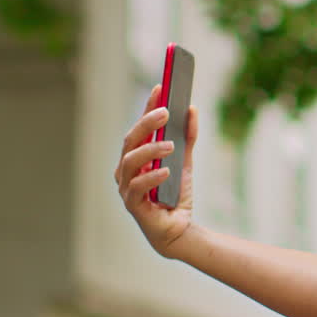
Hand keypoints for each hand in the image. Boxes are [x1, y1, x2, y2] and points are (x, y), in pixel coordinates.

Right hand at [113, 85, 199, 257]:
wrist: (178, 229)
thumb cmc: (175, 194)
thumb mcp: (185, 162)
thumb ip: (188, 138)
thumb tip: (191, 109)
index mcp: (135, 156)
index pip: (139, 126)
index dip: (147, 106)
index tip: (161, 87)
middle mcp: (125, 169)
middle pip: (131, 140)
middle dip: (147, 123)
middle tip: (166, 112)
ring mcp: (126, 187)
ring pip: (130, 162)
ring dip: (150, 150)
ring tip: (171, 145)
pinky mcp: (133, 204)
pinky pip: (137, 187)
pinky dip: (151, 177)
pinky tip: (166, 171)